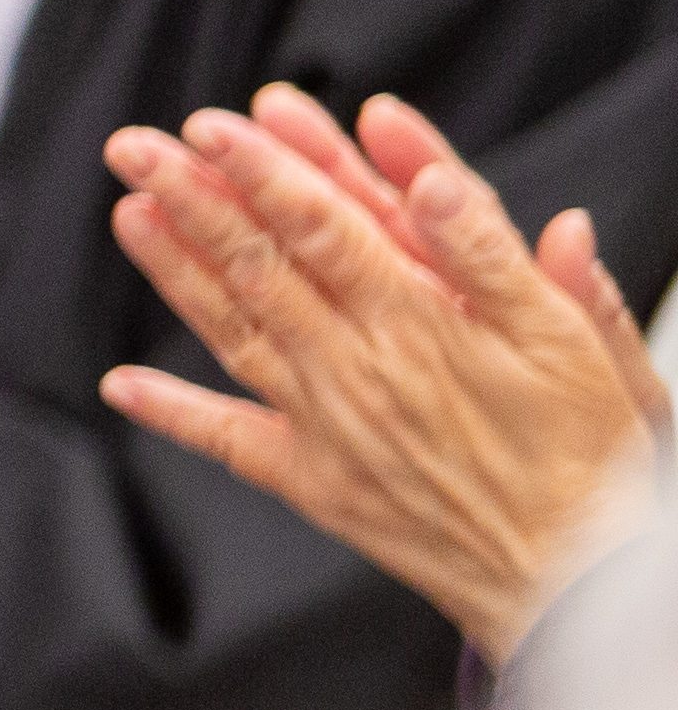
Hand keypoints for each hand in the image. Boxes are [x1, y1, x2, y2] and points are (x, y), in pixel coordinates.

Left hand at [101, 88, 663, 655]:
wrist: (580, 583)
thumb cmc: (590, 457)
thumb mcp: (573, 343)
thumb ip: (497, 259)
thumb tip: (440, 184)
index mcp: (423, 323)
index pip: (327, 226)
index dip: (266, 171)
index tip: (217, 125)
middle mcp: (360, 367)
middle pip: (263, 264)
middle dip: (195, 197)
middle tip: (135, 144)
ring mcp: (329, 424)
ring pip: (236, 329)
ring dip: (176, 270)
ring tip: (128, 212)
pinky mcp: (318, 481)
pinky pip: (232, 440)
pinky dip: (173, 411)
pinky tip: (119, 384)